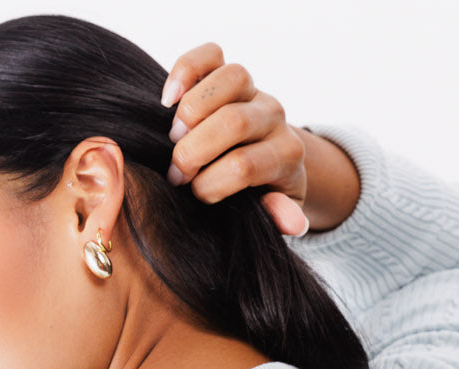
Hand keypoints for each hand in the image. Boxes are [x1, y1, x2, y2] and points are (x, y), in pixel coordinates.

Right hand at [159, 42, 310, 235]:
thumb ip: (281, 216)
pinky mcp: (229, 76)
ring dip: (191, 111)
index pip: (243, 165)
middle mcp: (273, 117)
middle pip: (234, 121)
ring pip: (230, 78)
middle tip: (177, 175)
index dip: (209, 185)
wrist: (268, 166)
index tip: (195, 198)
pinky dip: (184, 71)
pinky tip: (167, 99)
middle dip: (194, 152)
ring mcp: (253, 91)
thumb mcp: (275, 214)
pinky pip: (211, 55)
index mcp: (285, 155)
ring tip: (173, 138)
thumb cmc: (261, 196)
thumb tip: (291, 223)